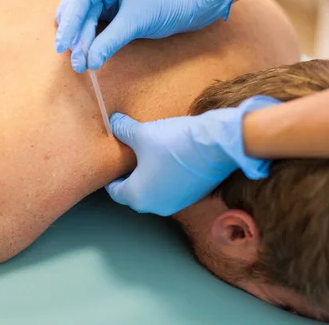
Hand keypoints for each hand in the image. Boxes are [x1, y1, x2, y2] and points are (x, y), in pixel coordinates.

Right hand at [55, 0, 238, 72]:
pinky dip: (85, 40)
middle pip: (77, 10)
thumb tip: (89, 62)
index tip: (63, 45)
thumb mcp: (136, 24)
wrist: (185, 8)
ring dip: (79, 41)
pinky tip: (83, 54)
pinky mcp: (105, 10)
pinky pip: (88, 24)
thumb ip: (110, 41)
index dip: (70, 23)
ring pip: (80, 18)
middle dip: (76, 38)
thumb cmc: (165, 7)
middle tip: (77, 63)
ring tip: (80, 63)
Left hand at [106, 96, 280, 215]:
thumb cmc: (174, 143)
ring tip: (150, 154)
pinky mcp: (193, 196)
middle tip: (129, 156)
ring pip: (155, 191)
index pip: (115, 191)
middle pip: (135, 192)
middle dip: (131, 175)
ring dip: (150, 176)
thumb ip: (124, 130)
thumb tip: (114, 122)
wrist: (217, 145)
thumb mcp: (143, 134)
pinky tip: (170, 157)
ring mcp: (177, 203)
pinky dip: (168, 176)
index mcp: (138, 196)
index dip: (111, 176)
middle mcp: (156, 206)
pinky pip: (172, 188)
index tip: (112, 163)